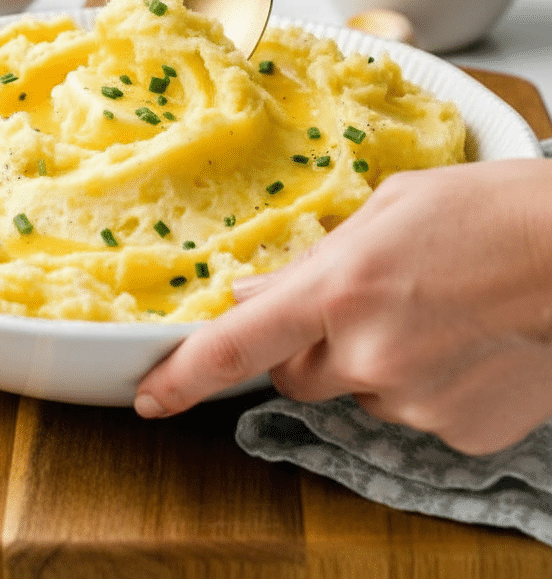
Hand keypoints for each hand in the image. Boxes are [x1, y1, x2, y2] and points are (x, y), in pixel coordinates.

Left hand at [135, 158, 551, 454]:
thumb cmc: (490, 212)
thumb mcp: (389, 207)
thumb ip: (317, 257)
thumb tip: (258, 293)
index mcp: (341, 288)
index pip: (238, 345)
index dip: (184, 375)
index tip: (151, 396)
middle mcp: (367, 354)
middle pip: (298, 374)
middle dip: (314, 345)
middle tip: (368, 302)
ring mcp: (414, 402)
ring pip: (361, 392)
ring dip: (378, 361)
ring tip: (435, 313)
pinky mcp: (457, 433)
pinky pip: (415, 413)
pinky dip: (427, 385)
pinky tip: (465, 343)